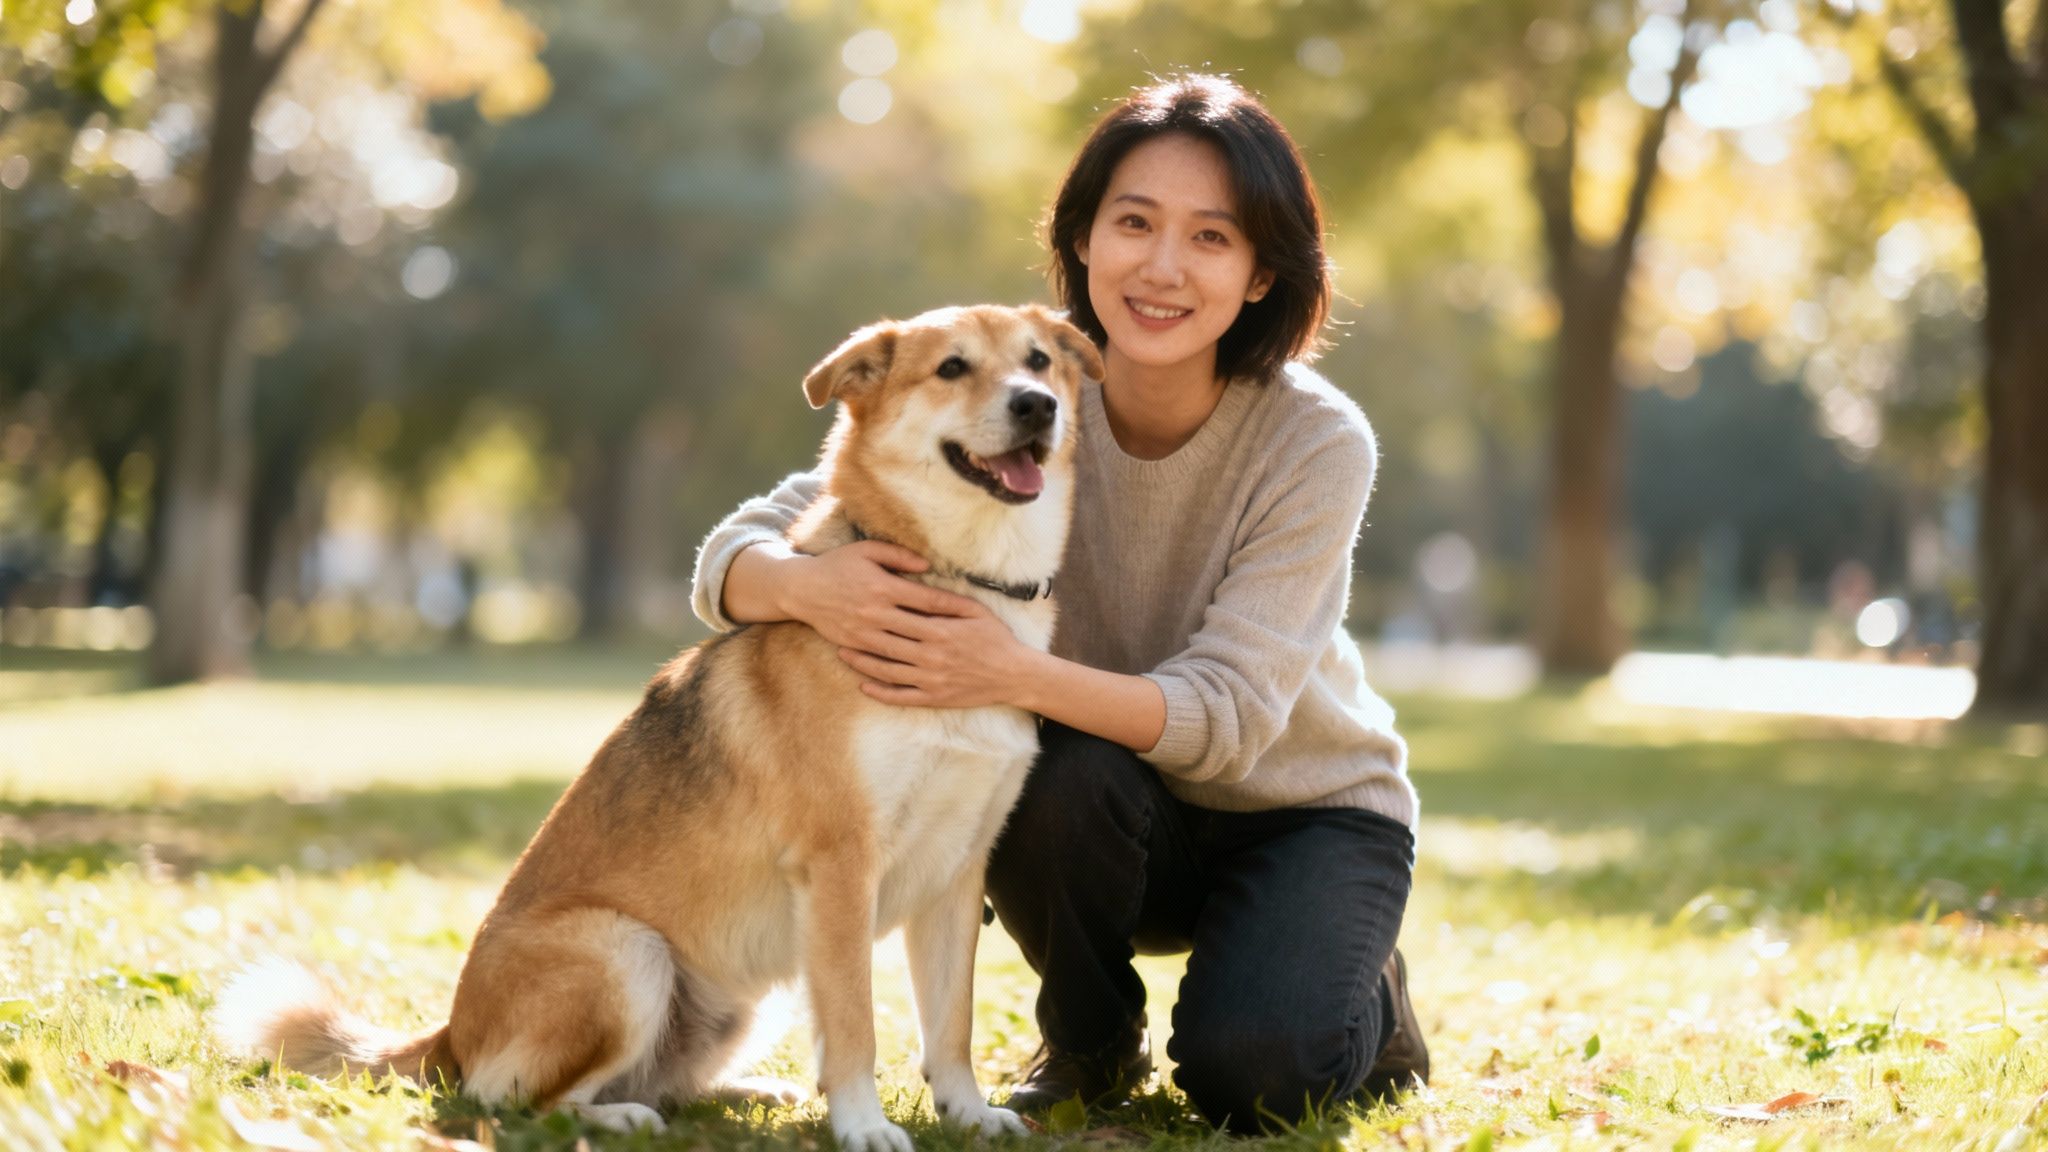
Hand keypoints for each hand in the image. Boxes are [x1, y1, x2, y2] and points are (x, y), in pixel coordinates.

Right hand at [780, 540, 983, 653]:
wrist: (800, 589)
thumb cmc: (838, 565)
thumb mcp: (867, 550)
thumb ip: (898, 556)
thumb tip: (927, 566)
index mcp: (884, 587)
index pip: (928, 600)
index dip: (954, 607)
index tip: (975, 612)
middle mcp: (876, 613)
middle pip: (922, 628)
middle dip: (949, 636)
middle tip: (974, 642)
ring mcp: (865, 633)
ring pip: (905, 649)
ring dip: (929, 655)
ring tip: (953, 658)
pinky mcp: (855, 645)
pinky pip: (884, 660)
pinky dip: (903, 665)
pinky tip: (921, 668)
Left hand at [837, 606, 1040, 709]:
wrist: (1014, 675)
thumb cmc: (996, 639)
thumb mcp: (976, 611)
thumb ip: (947, 600)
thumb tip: (922, 584)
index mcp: (939, 630)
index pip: (899, 618)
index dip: (875, 611)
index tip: (855, 603)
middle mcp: (930, 656)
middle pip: (886, 644)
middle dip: (860, 636)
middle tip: (838, 627)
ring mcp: (930, 679)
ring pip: (887, 671)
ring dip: (862, 663)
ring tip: (843, 654)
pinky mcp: (933, 698)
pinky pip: (900, 696)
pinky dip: (879, 692)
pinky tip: (864, 685)